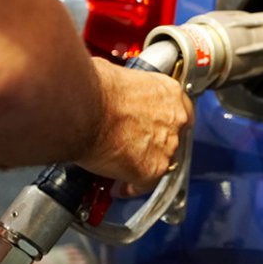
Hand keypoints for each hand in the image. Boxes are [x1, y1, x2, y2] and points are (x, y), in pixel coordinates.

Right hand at [78, 58, 192, 196]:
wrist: (83, 106)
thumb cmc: (92, 87)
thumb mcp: (119, 76)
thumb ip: (128, 90)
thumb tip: (113, 92)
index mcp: (170, 92)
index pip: (179, 111)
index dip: (164, 122)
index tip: (155, 127)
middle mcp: (175, 120)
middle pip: (172, 137)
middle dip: (154, 143)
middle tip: (134, 146)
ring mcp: (167, 146)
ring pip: (161, 161)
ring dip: (144, 165)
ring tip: (124, 168)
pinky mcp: (152, 169)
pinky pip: (145, 184)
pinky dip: (132, 187)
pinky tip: (120, 187)